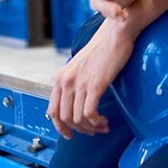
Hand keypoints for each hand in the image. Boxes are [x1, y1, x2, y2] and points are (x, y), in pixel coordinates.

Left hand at [47, 20, 134, 138]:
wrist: (115, 34)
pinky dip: (96, 122)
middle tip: (92, 131)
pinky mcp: (95, 85)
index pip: (52, 110)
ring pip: (78, 119)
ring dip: (90, 128)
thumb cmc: (102, 48)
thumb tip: (77, 102)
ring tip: (102, 126)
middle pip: (64, 118)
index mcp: (61, 77)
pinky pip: (90, 114)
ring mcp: (79, 83)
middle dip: (78, 129)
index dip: (60, 126)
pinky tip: (104, 121)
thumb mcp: (80, 66)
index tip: (70, 133)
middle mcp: (66, 81)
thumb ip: (75, 82)